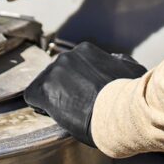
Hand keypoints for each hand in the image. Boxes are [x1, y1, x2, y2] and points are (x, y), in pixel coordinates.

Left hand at [24, 41, 146, 147]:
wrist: (121, 113)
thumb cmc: (129, 94)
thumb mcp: (131, 69)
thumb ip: (119, 61)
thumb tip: (115, 59)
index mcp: (85, 51)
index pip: (72, 65)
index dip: (75, 81)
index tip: (83, 94)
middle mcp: (67, 56)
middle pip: (56, 73)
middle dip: (63, 87)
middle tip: (75, 105)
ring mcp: (54, 72)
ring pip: (44, 84)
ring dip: (52, 96)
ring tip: (64, 111)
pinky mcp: (44, 90)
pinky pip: (33, 96)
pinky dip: (39, 105)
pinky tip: (50, 113)